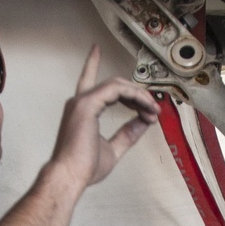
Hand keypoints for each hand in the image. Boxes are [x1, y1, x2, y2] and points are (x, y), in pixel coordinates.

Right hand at [49, 46, 159, 191]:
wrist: (71, 176)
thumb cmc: (84, 167)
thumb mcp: (113, 148)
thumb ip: (128, 134)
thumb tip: (143, 122)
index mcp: (82, 111)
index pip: (88, 81)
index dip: (91, 63)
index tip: (95, 49)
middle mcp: (80, 102)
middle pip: (114, 85)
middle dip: (137, 94)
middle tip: (153, 108)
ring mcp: (83, 101)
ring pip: (118, 84)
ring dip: (140, 96)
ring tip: (153, 109)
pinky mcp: (87, 104)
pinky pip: (117, 89)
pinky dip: (135, 96)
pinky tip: (146, 106)